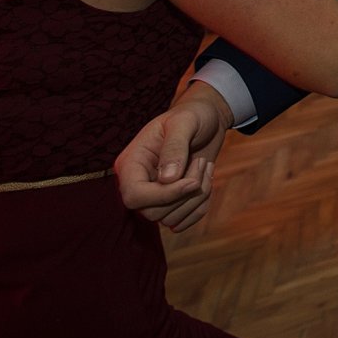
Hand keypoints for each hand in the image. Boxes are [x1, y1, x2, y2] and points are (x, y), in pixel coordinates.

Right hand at [114, 81, 234, 231]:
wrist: (207, 121)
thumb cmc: (193, 116)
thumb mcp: (185, 122)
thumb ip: (175, 147)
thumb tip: (167, 179)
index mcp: (130, 163)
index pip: (134, 195)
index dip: (164, 195)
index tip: (192, 182)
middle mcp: (138, 183)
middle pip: (153, 212)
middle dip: (185, 193)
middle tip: (201, 162)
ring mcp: (154, 196)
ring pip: (170, 219)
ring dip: (197, 197)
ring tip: (205, 166)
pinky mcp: (171, 204)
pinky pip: (183, 222)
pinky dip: (201, 206)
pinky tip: (207, 181)